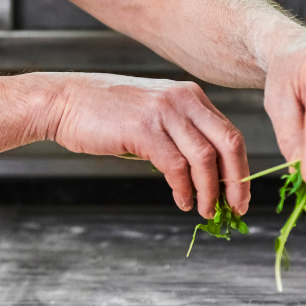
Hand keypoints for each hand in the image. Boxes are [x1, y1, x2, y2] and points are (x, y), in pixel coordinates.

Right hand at [45, 73, 249, 217]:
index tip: (239, 194)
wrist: (65, 101)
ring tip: (205, 210)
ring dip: (209, 191)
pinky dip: (183, 189)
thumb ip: (180, 134)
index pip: (230, 133)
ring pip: (204, 158)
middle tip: (235, 208)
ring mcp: (164, 112)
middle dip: (236, 181)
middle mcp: (183, 99)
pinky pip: (176, 166)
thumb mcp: (154, 114)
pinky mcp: (143, 129)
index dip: (239, 168)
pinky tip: (181, 201)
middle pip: (229, 143)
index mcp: (190, 96)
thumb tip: (206, 175)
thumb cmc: (106, 114)